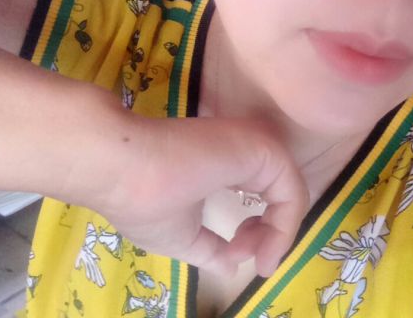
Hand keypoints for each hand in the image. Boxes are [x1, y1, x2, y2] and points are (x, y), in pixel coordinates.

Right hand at [94, 115, 308, 277]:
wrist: (120, 165)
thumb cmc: (145, 197)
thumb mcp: (181, 234)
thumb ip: (210, 248)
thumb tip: (231, 267)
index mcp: (232, 162)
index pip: (266, 197)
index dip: (259, 234)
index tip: (235, 256)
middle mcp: (250, 148)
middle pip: (282, 197)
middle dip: (269, 236)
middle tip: (243, 256)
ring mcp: (257, 144)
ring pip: (291, 196)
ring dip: (277, 236)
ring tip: (247, 254)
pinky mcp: (263, 148)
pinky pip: (292, 192)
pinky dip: (285, 228)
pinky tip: (262, 251)